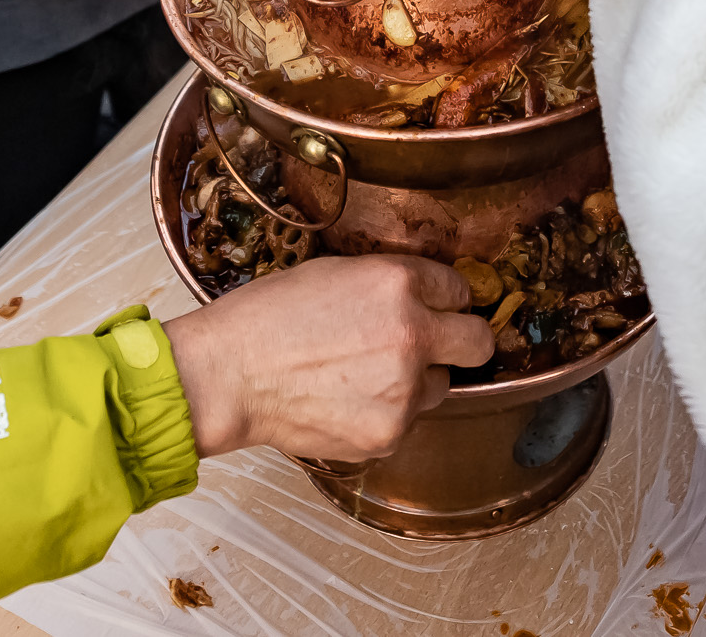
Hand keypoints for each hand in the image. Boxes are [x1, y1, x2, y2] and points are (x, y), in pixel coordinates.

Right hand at [166, 255, 494, 461]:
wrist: (228, 375)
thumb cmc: (268, 316)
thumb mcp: (335, 272)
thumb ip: (388, 283)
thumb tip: (424, 296)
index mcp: (397, 284)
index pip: (458, 290)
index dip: (442, 299)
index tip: (431, 307)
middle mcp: (412, 335)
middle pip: (477, 343)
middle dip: (460, 341)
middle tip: (431, 344)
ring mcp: (403, 390)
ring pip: (440, 386)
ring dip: (415, 381)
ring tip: (360, 376)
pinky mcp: (388, 433)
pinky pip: (406, 420)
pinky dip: (385, 412)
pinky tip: (343, 401)